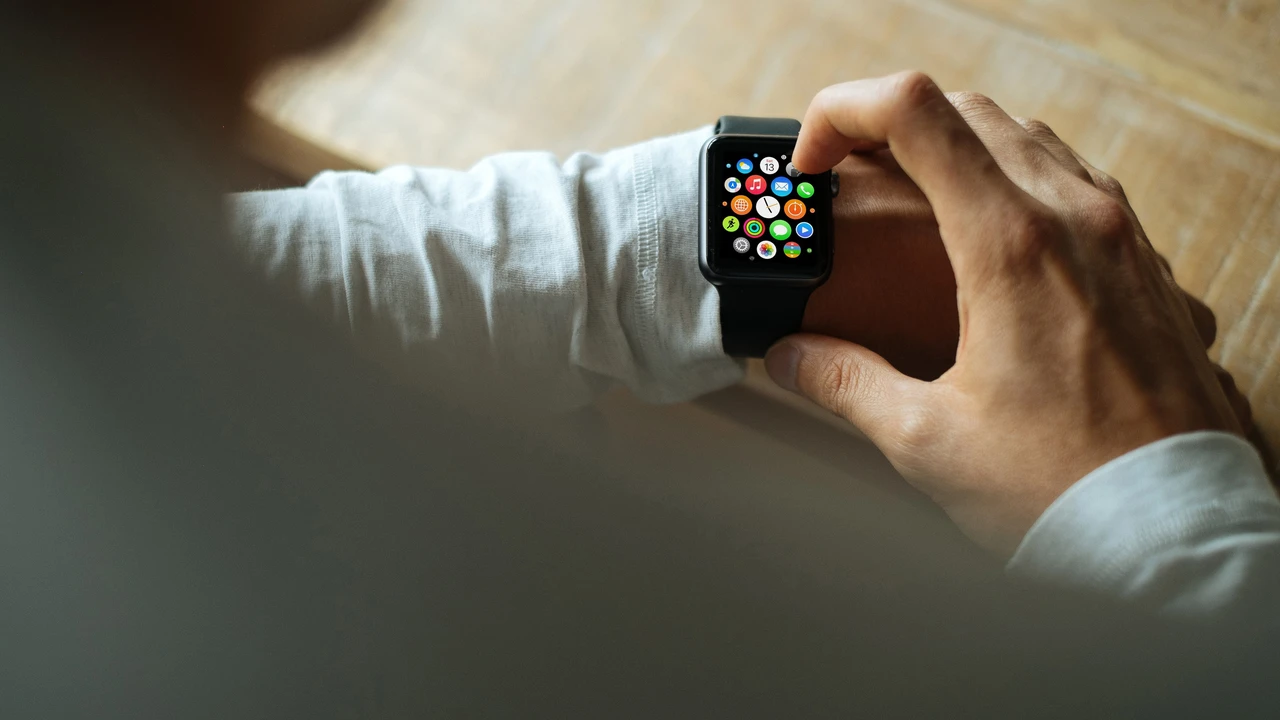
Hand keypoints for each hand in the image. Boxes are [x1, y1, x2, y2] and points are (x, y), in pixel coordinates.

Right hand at [765, 72, 1243, 555]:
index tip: (814, 165)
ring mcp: (1122, 235)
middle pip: (968, 111)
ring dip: (957, 148)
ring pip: (1029, 138)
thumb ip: (845, 383)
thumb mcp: (926, 441)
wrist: (1171, 529)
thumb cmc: (1059, 488)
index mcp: (1010, 245)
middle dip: (890, 126)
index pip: (914, 112)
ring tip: (912, 202)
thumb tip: (790, 358)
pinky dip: (1016, 181)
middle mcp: (1075, 217)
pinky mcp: (1148, 264)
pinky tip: (992, 239)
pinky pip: (1077, 181)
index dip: (842, 114)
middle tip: (848, 178)